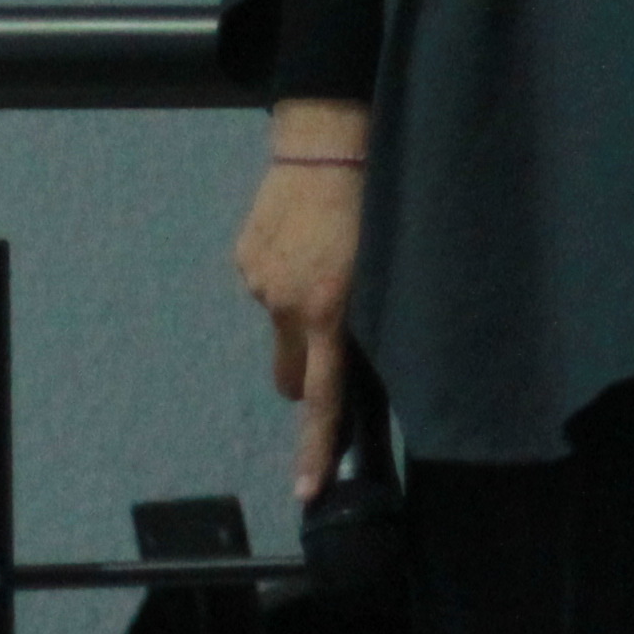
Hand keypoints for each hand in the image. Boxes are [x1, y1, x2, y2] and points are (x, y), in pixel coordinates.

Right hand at [232, 99, 366, 503]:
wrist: (329, 141)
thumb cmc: (378, 201)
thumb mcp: (389, 266)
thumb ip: (369, 316)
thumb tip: (361, 354)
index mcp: (330, 310)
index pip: (321, 396)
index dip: (316, 446)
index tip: (305, 491)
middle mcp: (286, 305)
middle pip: (289, 374)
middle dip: (308, 372)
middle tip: (336, 339)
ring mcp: (259, 281)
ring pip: (281, 325)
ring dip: (301, 314)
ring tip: (329, 260)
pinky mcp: (244, 257)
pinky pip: (268, 286)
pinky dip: (286, 279)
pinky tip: (308, 239)